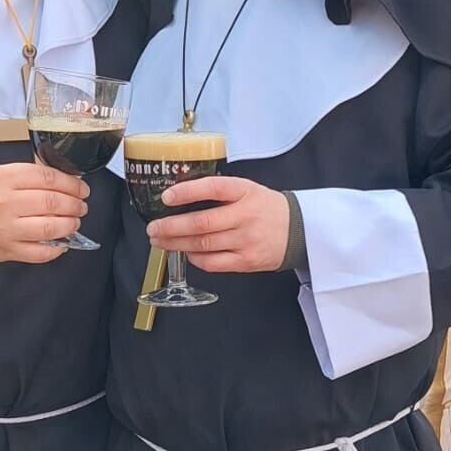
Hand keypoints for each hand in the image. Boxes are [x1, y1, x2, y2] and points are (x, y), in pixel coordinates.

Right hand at [0, 163, 86, 263]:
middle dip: (75, 204)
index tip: (81, 187)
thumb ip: (25, 176)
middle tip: (81, 205)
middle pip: (53, 202)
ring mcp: (5, 229)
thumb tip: (62, 182)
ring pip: (52, 228)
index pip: (49, 178)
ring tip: (74, 221)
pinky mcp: (5, 251)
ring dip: (71, 224)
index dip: (72, 183)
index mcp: (2, 178)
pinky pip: (41, 253)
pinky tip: (62, 242)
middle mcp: (4, 203)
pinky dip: (57, 248)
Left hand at [148, 175, 289, 271]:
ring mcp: (246, 240)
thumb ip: (219, 192)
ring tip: (160, 241)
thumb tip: (179, 196)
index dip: (187, 192)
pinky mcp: (246, 261)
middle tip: (153, 228)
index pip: (213, 188)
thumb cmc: (265, 208)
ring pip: (203, 244)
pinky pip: (213, 262)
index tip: (166, 196)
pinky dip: (195, 258)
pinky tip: (185, 253)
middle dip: (171, 226)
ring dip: (176, 244)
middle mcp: (246, 216)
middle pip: (202, 223)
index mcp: (245, 192)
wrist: (298, 231)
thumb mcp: (247, 189)